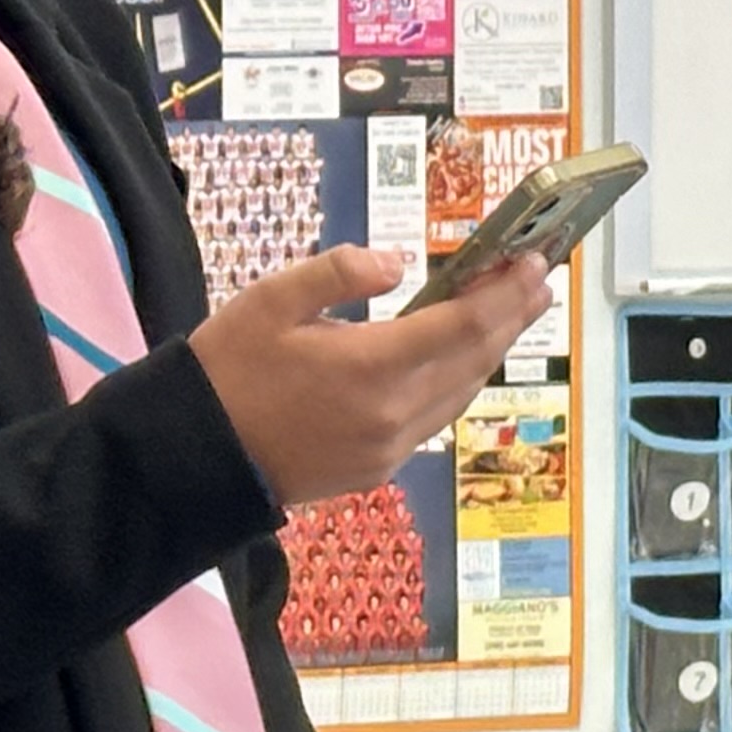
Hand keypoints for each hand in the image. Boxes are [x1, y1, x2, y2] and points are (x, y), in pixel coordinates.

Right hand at [191, 245, 551, 505]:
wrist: (193, 457)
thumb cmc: (225, 370)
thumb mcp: (272, 299)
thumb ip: (342, 272)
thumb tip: (399, 263)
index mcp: (372, 367)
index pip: (465, 325)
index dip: (508, 294)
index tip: (535, 264)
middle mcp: (394, 414)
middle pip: (475, 360)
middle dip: (512, 318)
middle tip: (538, 280)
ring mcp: (389, 448)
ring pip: (461, 394)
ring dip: (489, 351)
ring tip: (508, 314)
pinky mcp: (376, 468)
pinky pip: (434, 419)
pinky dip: (456, 382)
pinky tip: (456, 359)